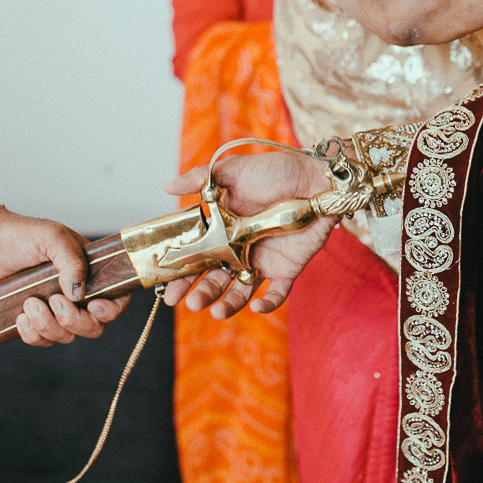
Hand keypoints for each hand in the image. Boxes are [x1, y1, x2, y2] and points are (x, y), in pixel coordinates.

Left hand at [0, 184, 129, 346]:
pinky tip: (20, 316)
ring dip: (48, 325)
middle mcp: (78, 295)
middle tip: (53, 301)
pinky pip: (43, 341)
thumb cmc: (24, 234)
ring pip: (67, 337)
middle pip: (94, 327)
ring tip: (28, 302)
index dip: (111, 311)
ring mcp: (56, 310)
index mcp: (91, 273)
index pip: (117, 300)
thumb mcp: (53, 237)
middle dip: (74, 321)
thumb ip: (71, 261)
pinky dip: (32, 334)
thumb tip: (78, 293)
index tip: (92, 306)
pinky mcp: (35, 320)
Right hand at [161, 151, 336, 318]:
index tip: (166, 289)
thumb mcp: (234, 170)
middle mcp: (238, 250)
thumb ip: (200, 178)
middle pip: (215, 279)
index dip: (181, 274)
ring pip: (240, 291)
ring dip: (228, 304)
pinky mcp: (286, 270)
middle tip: (190, 303)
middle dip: (202, 293)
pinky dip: (267, 304)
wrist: (315, 178)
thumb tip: (167, 188)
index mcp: (221, 230)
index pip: (195, 257)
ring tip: (216, 312)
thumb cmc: (276, 171)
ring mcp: (261, 261)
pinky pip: (277, 294)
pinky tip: (256, 307)